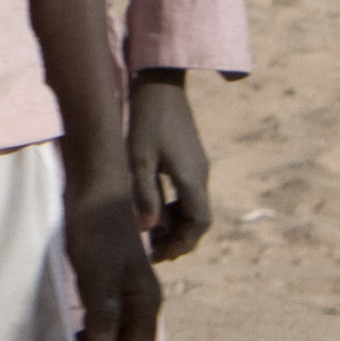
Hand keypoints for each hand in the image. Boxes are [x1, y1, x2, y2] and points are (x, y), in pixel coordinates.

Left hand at [64, 159, 163, 340]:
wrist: (93, 187)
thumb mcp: (96, 269)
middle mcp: (142, 300)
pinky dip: (94, 339)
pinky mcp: (111, 285)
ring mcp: (127, 293)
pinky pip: (108, 324)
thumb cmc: (95, 226)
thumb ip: (103, 309)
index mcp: (146, 300)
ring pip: (118, 339)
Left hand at [128, 72, 215, 261]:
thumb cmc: (146, 120)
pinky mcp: (191, 160)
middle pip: (199, 219)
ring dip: (176, 226)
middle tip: (155, 253)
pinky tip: (155, 212)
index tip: (163, 254)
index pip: (200, 222)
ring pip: (194, 208)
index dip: (184, 243)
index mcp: (192, 178)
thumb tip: (147, 229)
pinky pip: (189, 194)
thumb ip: (145, 194)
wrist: (160, 86)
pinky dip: (175, 210)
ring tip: (152, 238)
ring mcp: (198, 167)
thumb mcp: (139, 159)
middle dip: (179, 239)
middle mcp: (201, 175)